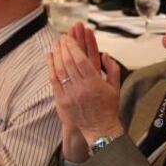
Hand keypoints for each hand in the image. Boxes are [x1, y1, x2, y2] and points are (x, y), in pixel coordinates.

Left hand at [49, 31, 121, 161]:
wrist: (99, 128)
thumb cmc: (108, 107)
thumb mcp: (115, 87)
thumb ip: (112, 68)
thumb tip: (105, 54)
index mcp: (95, 83)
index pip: (80, 60)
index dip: (73, 47)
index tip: (69, 38)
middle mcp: (81, 88)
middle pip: (68, 62)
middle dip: (64, 47)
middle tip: (61, 37)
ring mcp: (70, 95)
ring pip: (59, 70)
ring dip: (56, 54)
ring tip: (56, 43)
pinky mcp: (62, 101)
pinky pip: (54, 81)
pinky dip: (50, 67)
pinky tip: (50, 57)